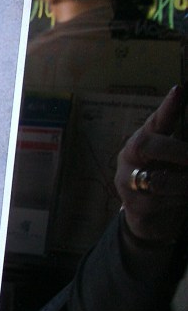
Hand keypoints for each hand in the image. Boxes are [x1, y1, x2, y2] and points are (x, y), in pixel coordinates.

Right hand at [115, 84, 187, 242]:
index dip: (168, 106)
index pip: (155, 121)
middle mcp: (129, 160)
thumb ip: (180, 147)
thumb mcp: (172, 160)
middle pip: (145, 145)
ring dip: (185, 182)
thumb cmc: (164, 180)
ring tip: (187, 184)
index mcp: (142, 142)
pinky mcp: (136, 208)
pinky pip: (165, 202)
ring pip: (160, 180)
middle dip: (177, 151)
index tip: (179, 90)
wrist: (147, 220)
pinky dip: (182, 200)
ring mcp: (128, 185)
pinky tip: (182, 200)